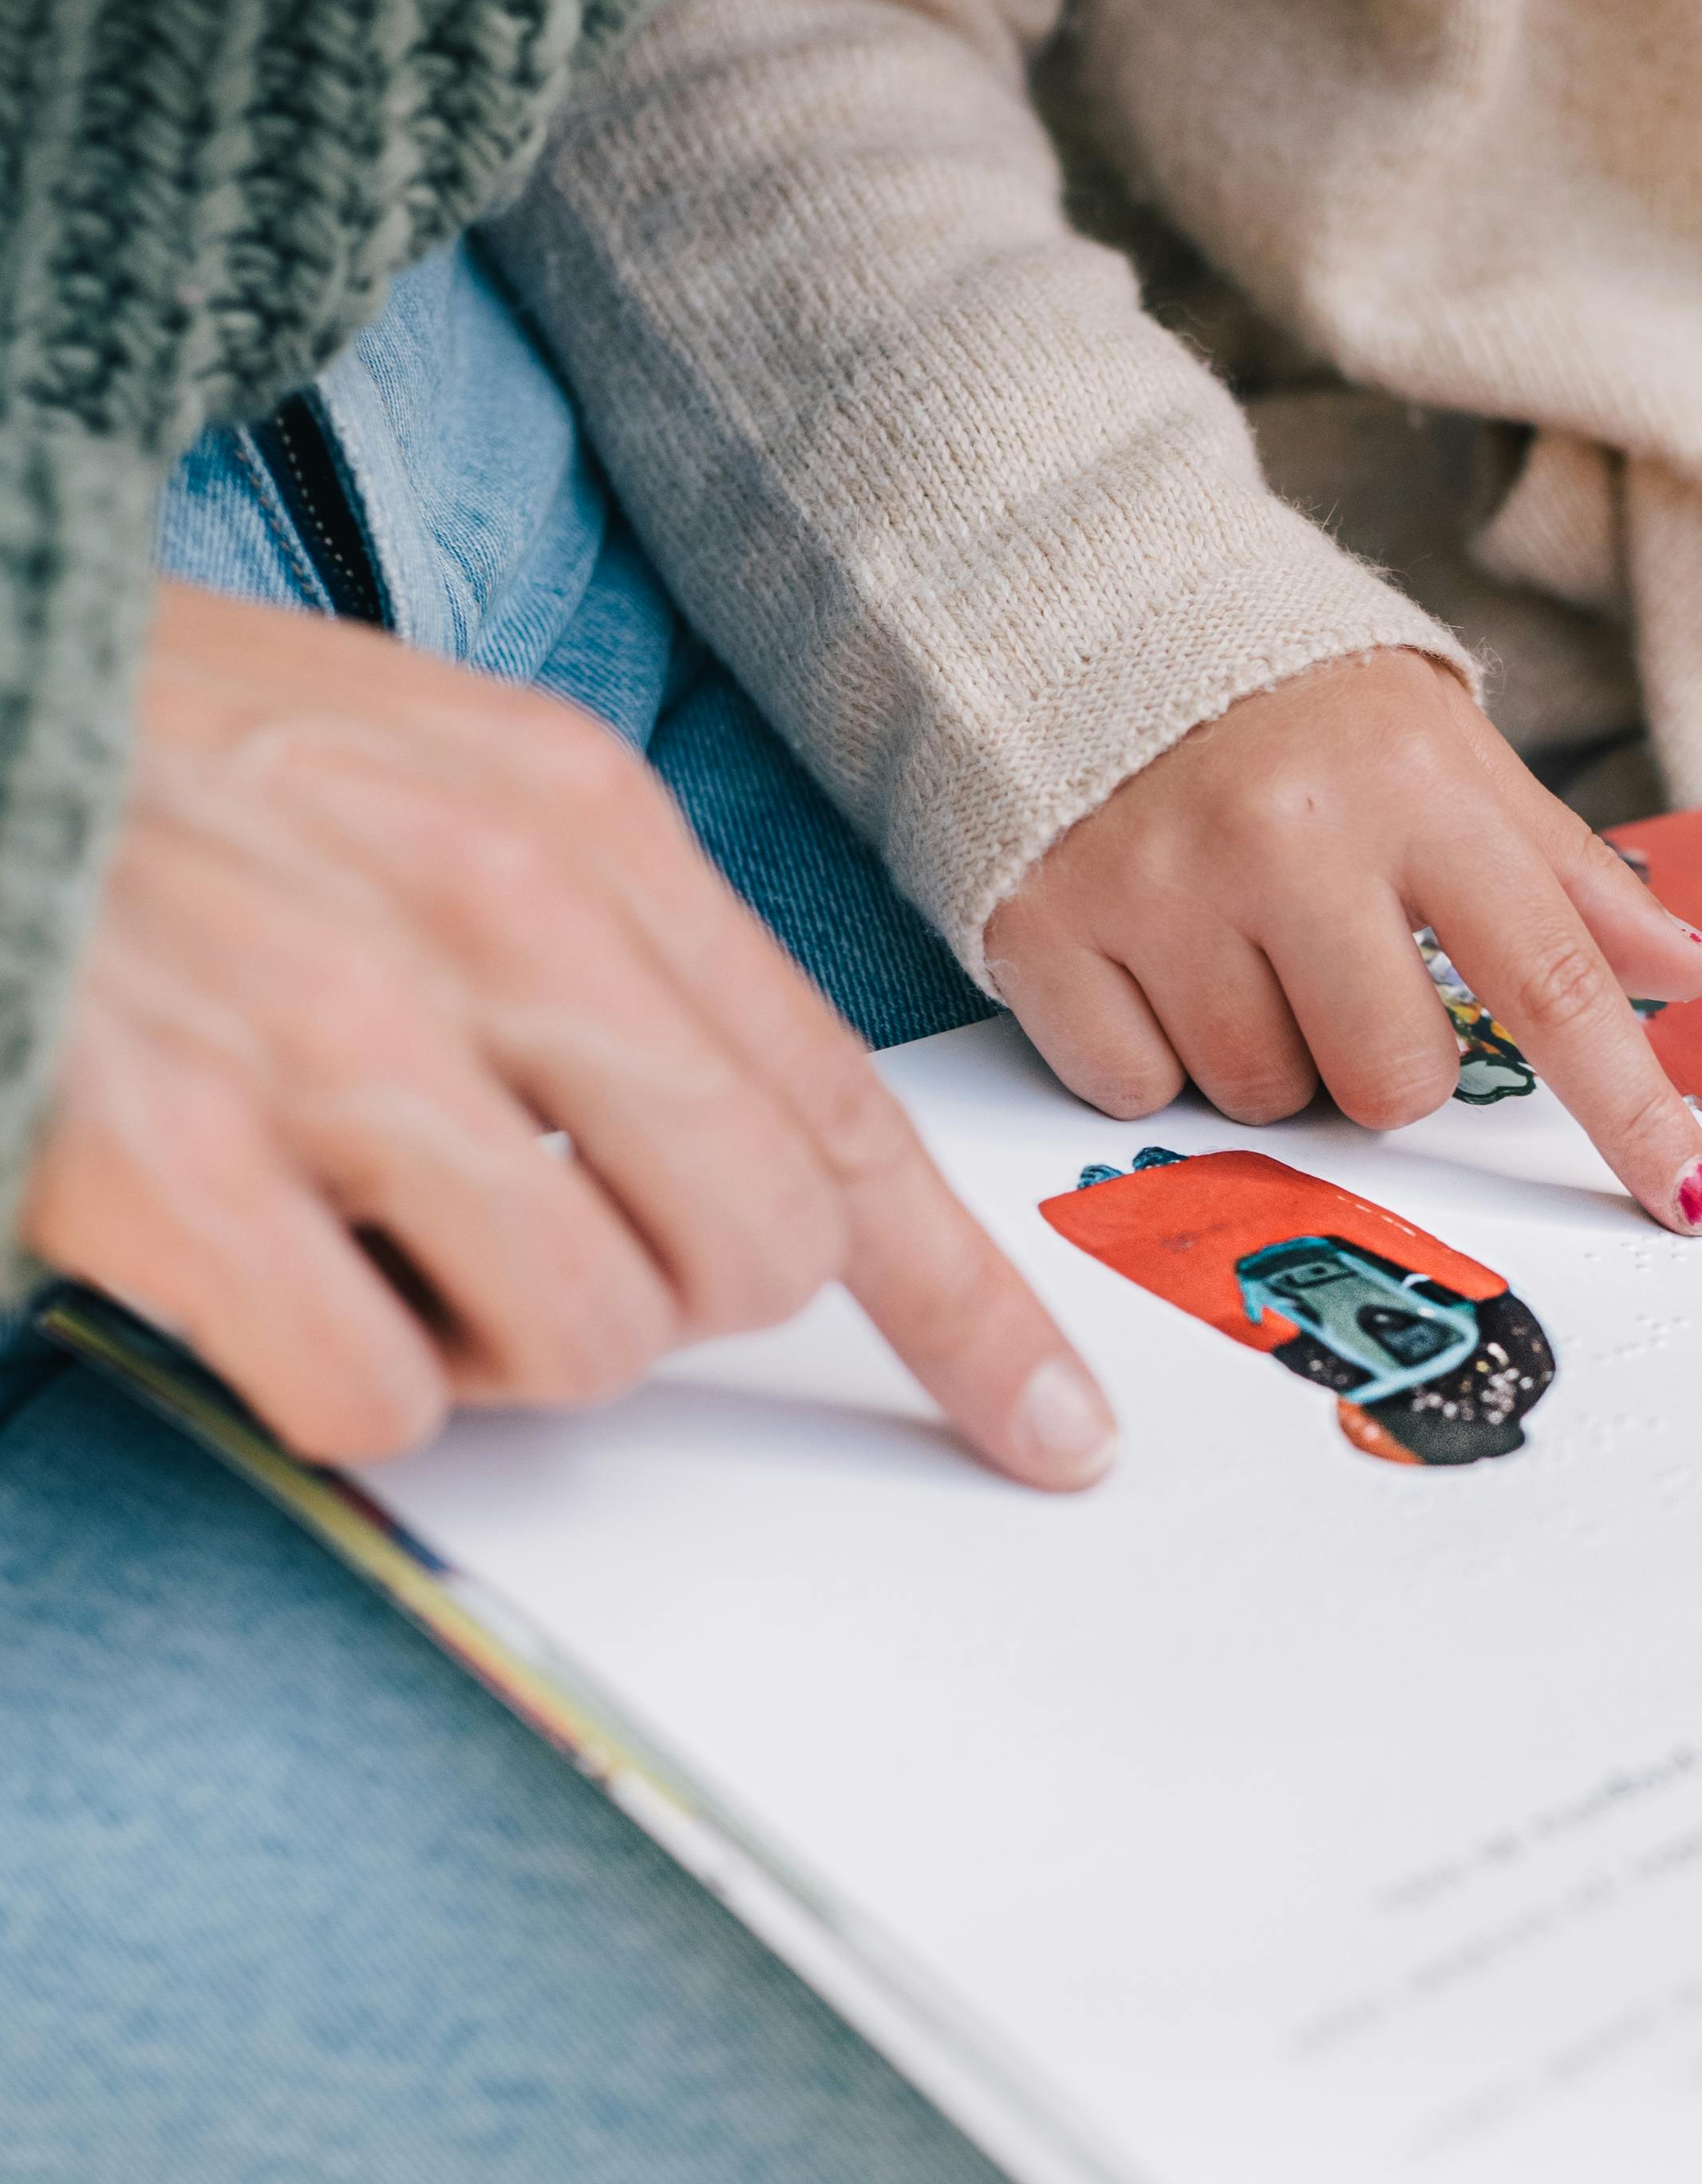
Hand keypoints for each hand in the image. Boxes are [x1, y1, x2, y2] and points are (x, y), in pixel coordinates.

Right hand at [22, 582, 1116, 1482]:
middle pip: (754, 1246)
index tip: (1045, 1423)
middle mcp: (487, 919)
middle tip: (549, 1238)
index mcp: (577, 822)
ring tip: (382, 1225)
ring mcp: (331, 1041)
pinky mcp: (174, 1162)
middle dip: (688, 1299)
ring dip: (506, 1338)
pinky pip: (384, 1396)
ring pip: (590, 1339)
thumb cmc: (193, 760)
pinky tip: (276, 1268)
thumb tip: (759, 1157)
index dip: (963, 1297)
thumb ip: (619, 946)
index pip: (839, 1101)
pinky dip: (352, 1382)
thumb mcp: (451, 779)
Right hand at [985, 651, 1701, 1228]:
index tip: (1688, 1204)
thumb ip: (1568, 877)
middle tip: (1335, 960)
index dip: (1628, 1110)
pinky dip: (1149, 1052)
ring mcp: (1156, 886)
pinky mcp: (1044, 927)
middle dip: (1378, 1055)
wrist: (1081, 608)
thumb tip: (1696, 976)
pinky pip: (1134, 1090)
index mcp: (1413, 785)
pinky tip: (1148, 956)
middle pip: (1391, 1082)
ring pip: (1261, 1099)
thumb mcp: (1445, 753)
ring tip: (1233, 937)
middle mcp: (1286, 837)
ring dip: (1264, 1050)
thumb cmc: (1291, 703)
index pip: (1551, 981)